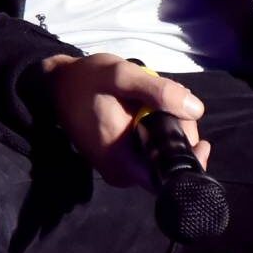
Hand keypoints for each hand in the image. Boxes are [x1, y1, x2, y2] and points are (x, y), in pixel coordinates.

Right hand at [34, 53, 210, 189]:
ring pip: (159, 155)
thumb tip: (196, 110)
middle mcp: (122, 176)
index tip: (189, 120)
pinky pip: (147, 151)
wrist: (55, 84)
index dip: (189, 149)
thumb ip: (158, 91)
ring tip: (155, 98)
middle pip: (168, 162)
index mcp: (124, 164)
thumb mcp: (121, 75)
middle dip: (177, 130)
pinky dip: (153, 130)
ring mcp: (119, 170)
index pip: (172, 173)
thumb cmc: (85, 80)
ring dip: (166, 127)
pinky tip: (146, 107)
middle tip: (170, 96)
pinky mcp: (117, 160)